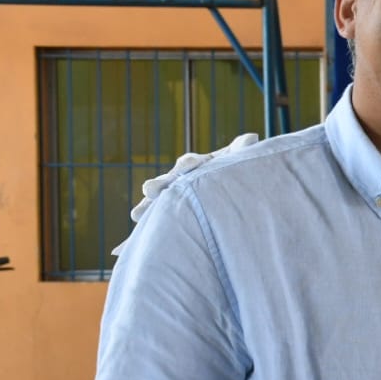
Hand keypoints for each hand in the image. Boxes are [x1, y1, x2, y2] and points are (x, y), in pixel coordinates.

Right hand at [115, 132, 259, 253]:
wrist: (221, 185)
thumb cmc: (230, 169)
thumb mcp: (237, 159)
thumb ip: (240, 150)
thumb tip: (251, 137)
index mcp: (195, 165)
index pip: (189, 163)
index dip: (189, 165)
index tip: (188, 167)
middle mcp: (177, 179)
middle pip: (166, 181)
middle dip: (159, 185)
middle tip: (151, 190)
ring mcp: (169, 196)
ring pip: (156, 201)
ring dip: (147, 207)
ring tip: (137, 215)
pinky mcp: (166, 213)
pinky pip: (154, 220)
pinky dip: (145, 227)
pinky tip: (129, 242)